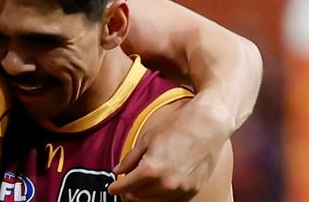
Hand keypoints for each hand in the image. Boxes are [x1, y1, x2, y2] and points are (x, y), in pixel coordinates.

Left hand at [108, 96, 230, 201]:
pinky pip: (172, 200)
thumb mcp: (148, 138)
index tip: (111, 189)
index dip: (116, 188)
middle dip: (129, 193)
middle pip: (140, 197)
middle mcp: (166, 183)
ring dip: (144, 197)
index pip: (127, 186)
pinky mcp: (193, 190)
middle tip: (124, 188)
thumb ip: (131, 158)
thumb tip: (118, 170)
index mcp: (151, 169)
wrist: (208, 125)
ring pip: (155, 201)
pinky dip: (161, 197)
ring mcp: (181, 189)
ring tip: (138, 189)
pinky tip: (157, 189)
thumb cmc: (177, 127)